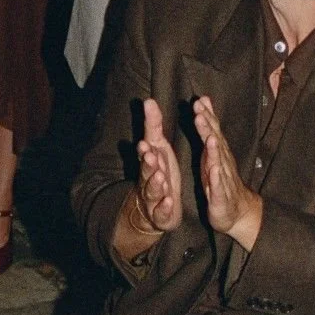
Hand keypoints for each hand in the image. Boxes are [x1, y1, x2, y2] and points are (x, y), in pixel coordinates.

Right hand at [133, 97, 182, 231]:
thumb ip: (153, 126)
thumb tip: (149, 100)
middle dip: (148, 164)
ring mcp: (153, 197)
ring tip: (160, 177)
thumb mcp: (157, 148)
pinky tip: (169, 202)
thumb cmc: (158, 171)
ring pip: (152, 190)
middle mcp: (148, 178)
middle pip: (146, 171)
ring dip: (155, 183)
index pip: (146, 152)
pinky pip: (162, 211)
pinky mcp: (161, 213)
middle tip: (150, 156)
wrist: (151, 209)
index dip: (145, 148)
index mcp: (150, 162)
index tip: (145, 142)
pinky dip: (165, 207)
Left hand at [193, 95, 262, 247]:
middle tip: (200, 113)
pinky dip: (216, 178)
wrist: (238, 213)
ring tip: (210, 138)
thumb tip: (204, 101)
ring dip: (214, 151)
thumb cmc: (221, 180)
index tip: (199, 101)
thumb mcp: (213, 153)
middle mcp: (222, 164)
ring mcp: (222, 180)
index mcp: (218, 154)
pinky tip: (213, 170)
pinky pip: (218, 187)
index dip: (207, 117)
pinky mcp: (220, 198)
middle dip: (208, 128)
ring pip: (218, 164)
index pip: (213, 132)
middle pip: (215, 144)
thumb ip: (210, 128)